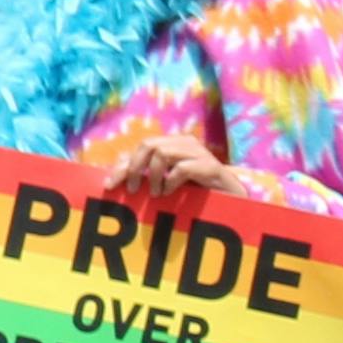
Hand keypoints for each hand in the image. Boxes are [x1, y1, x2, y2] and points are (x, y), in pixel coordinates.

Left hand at [105, 134, 243, 210]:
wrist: (231, 199)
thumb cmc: (195, 191)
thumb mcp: (165, 182)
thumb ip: (144, 174)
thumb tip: (115, 174)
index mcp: (172, 144)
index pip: (141, 147)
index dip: (123, 165)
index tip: (110, 185)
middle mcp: (184, 143)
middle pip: (148, 144)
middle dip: (134, 168)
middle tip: (133, 190)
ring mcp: (198, 152)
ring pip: (162, 153)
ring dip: (153, 176)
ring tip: (156, 193)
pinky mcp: (210, 166)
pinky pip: (182, 168)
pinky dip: (171, 181)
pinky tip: (170, 192)